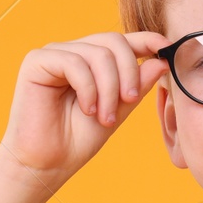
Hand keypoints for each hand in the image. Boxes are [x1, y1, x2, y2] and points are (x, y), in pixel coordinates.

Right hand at [0, 31, 170, 190]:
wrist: (48, 163)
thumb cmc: (79, 139)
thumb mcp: (118, 110)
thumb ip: (136, 86)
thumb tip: (160, 62)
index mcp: (92, 62)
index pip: (122, 41)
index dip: (146, 40)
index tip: (166, 47)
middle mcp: (73, 52)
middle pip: (113, 42)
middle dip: (128, 72)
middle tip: (128, 101)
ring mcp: (54, 54)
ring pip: (97, 53)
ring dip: (108, 88)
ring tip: (105, 117)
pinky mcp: (36, 62)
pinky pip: (74, 62)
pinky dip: (88, 88)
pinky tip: (87, 110)